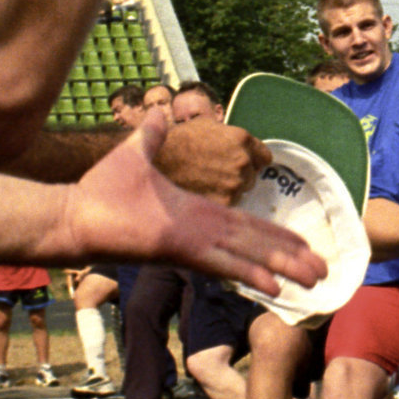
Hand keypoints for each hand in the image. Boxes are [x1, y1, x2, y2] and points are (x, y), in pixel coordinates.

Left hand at [55, 114, 322, 295]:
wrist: (72, 214)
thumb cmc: (100, 191)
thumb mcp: (135, 153)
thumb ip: (154, 135)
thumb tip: (161, 111)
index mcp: (198, 213)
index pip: (246, 225)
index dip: (277, 235)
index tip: (304, 244)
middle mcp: (202, 231)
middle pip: (258, 244)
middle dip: (293, 256)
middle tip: (325, 270)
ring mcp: (194, 242)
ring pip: (249, 256)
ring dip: (283, 268)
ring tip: (314, 280)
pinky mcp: (180, 249)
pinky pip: (223, 263)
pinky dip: (250, 274)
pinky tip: (275, 286)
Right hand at [157, 117, 264, 199]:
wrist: (156, 164)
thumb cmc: (176, 142)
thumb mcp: (204, 125)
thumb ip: (226, 133)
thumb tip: (232, 138)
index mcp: (241, 139)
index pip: (264, 157)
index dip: (253, 161)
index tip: (245, 164)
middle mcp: (242, 161)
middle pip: (252, 177)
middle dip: (238, 177)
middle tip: (217, 176)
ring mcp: (234, 184)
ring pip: (240, 193)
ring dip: (228, 191)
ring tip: (207, 186)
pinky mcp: (224, 203)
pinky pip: (228, 206)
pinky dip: (218, 203)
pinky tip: (203, 196)